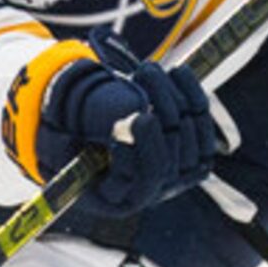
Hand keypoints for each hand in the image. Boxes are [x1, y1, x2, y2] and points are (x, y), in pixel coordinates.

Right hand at [25, 34, 234, 215]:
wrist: (102, 143)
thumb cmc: (76, 144)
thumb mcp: (66, 143)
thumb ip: (77, 140)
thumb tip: (98, 129)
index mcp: (120, 198)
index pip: (147, 176)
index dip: (147, 147)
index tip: (140, 116)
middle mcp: (156, 191)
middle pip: (173, 149)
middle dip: (161, 106)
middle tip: (143, 71)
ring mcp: (181, 174)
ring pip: (189, 131)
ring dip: (172, 93)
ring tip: (147, 68)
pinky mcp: (197, 151)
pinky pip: (202, 121)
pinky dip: (192, 93)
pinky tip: (177, 71)